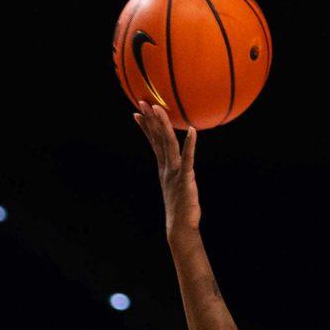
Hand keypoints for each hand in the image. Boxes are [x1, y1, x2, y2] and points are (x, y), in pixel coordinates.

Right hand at [136, 100, 199, 232]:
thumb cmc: (181, 208)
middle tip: (141, 102)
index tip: (137, 112)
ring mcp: (174, 172)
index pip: (153, 142)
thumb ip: (177, 172)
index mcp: (164, 167)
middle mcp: (166, 167)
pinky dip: (190, 145)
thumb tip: (179, 165)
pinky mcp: (185, 179)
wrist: (180, 227)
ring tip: (157, 109)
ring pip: (168, 144)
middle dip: (149, 119)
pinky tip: (192, 131)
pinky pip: (188, 159)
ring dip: (163, 125)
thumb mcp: (177, 186)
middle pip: (157, 138)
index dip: (145, 126)